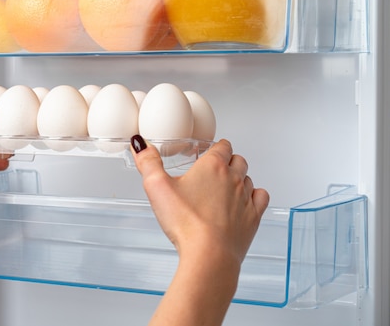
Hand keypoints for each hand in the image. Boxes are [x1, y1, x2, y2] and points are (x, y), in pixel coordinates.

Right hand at [131, 136, 268, 265]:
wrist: (209, 255)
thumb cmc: (186, 222)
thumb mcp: (157, 187)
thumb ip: (148, 163)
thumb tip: (141, 145)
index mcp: (212, 166)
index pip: (222, 146)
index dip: (215, 147)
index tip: (208, 151)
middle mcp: (233, 178)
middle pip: (237, 159)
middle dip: (228, 161)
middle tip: (215, 169)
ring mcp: (246, 198)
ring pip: (248, 178)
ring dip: (239, 179)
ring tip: (225, 187)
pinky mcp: (253, 217)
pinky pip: (261, 197)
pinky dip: (254, 196)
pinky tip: (244, 201)